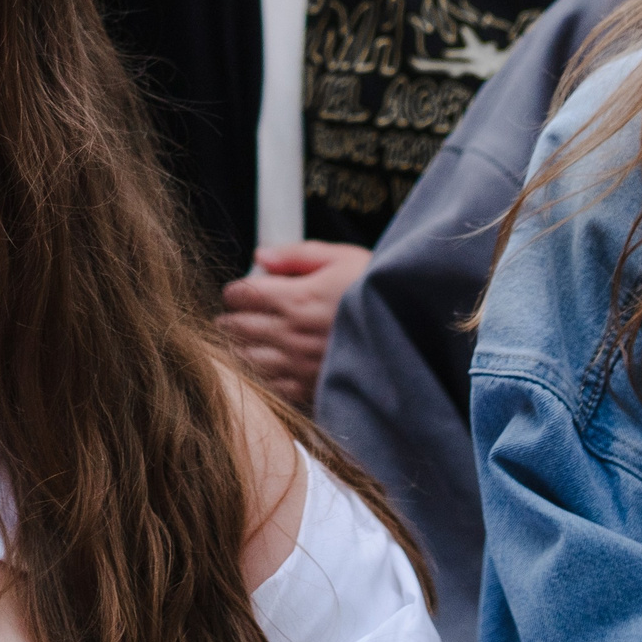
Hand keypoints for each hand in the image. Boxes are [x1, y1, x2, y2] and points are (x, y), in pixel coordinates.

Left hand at [216, 241, 372, 406]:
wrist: (412, 331)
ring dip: (239, 349)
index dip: (235, 291)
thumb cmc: (377, 290)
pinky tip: (265, 368)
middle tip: (231, 317)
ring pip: (248, 359)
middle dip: (229, 320)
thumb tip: (261, 256)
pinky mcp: (311, 387)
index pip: (241, 295)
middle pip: (238, 328)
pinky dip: (261, 376)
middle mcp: (292, 333)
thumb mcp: (342, 258)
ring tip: (242, 342)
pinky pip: (271, 386)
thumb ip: (296, 255)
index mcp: (296, 298)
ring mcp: (300, 364)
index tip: (239, 292)